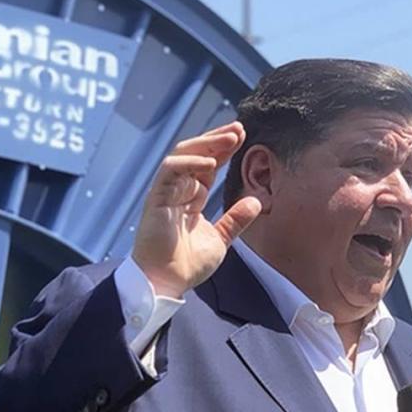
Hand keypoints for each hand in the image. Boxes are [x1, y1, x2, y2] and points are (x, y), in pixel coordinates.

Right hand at [132, 121, 262, 297]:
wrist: (166, 283)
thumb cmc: (187, 265)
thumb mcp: (220, 240)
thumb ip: (235, 220)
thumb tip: (255, 201)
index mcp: (190, 199)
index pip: (207, 166)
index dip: (223, 150)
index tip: (242, 138)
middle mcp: (177, 191)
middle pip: (196, 154)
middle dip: (217, 139)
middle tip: (239, 129)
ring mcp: (165, 193)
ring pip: (182, 155)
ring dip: (206, 144)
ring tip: (229, 138)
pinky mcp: (156, 198)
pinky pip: (170, 171)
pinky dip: (189, 162)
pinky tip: (210, 161)